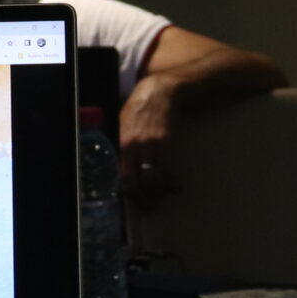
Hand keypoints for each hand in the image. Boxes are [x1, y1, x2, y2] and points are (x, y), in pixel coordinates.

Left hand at [115, 79, 179, 206]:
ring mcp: (156, 146)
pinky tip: (174, 186)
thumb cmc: (137, 110)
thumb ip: (122, 149)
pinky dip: (174, 183)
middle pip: (144, 183)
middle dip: (148, 199)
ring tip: (162, 194)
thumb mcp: (122, 127)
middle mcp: (140, 147)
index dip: (133, 195)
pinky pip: (173, 170)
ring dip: (161, 192)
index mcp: (124, 145)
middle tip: (151, 204)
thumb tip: (122, 172)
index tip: (137, 202)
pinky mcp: (170, 143)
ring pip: (160, 179)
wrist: (159, 93)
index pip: (127, 178)